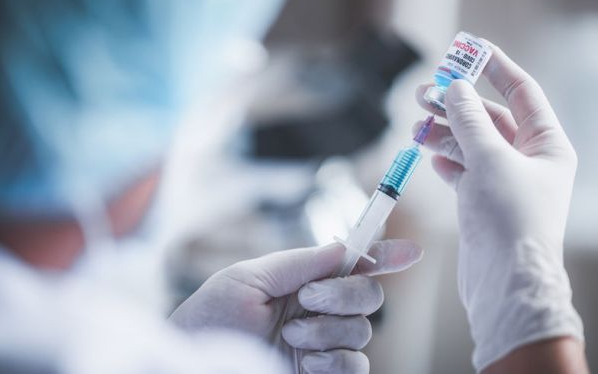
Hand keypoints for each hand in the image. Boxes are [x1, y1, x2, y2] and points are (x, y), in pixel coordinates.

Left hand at [170, 240, 422, 372]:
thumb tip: (346, 247)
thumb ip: (299, 263)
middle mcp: (320, 312)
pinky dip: (332, 361)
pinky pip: (356, 365)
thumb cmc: (212, 316)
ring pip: (363, 330)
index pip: (352, 266)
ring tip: (289, 337)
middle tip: (306, 299)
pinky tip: (303, 362)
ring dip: (326, 330)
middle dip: (344, 294)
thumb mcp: (250, 277)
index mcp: (304, 281)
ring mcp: (324, 346)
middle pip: (369, 296)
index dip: (385, 257)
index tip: (413, 251)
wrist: (196, 362)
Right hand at [415, 43, 583, 370]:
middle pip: (488, 118)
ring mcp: (504, 181)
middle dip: (456, 104)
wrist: (504, 282)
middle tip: (423, 93)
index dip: (495, 67)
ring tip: (416, 126)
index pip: (521, 92)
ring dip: (444, 132)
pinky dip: (445, 159)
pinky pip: (462, 169)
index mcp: (546, 145)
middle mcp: (528, 160)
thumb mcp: (490, 160)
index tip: (469, 47)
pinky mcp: (482, 201)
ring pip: (470, 144)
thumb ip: (469, 120)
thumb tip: (455, 87)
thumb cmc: (510, 219)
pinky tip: (429, 154)